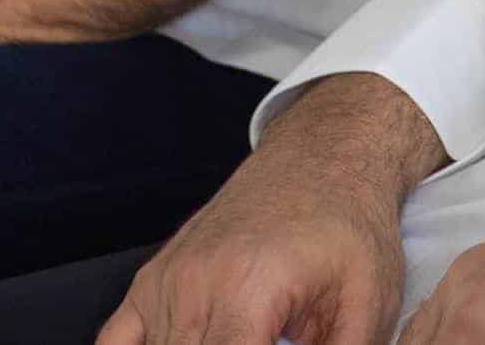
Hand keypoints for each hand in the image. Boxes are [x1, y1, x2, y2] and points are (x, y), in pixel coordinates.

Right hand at [99, 77, 438, 344]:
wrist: (324, 158)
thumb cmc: (349, 227)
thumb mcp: (370, 302)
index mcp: (249, 292)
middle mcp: (195, 286)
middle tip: (269, 342)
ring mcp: (166, 282)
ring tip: (245, 336)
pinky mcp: (152, 279)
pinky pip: (114, 341)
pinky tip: (182, 344)